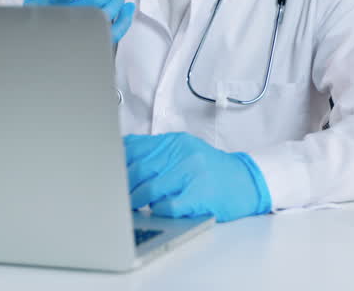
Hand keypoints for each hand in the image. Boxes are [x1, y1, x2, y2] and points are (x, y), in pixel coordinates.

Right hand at [24, 0, 135, 41]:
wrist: (40, 42)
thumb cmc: (41, 13)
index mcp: (52, 4)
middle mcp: (67, 18)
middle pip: (93, 2)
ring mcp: (80, 31)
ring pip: (105, 14)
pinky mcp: (92, 42)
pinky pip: (112, 33)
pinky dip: (124, 20)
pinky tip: (128, 7)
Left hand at [124, 132, 271, 221]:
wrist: (248, 180)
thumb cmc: (211, 170)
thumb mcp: (184, 151)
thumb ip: (155, 152)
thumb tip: (119, 158)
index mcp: (174, 141)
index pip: (134, 148)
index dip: (116, 164)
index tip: (106, 175)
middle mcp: (182, 153)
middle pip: (138, 169)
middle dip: (122, 187)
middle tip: (114, 199)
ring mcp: (192, 173)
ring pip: (149, 188)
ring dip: (136, 201)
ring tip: (130, 208)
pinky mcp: (200, 194)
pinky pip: (167, 205)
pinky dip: (157, 211)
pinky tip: (156, 211)